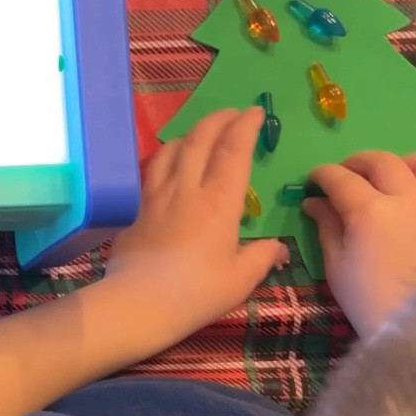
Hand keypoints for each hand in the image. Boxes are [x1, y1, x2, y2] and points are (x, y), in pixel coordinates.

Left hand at [107, 108, 286, 345]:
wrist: (138, 304)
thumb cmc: (196, 294)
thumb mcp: (240, 280)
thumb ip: (262, 257)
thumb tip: (279, 248)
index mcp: (219, 202)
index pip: (234, 150)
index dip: (245, 126)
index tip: (254, 112)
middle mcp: (186, 189)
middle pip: (200, 139)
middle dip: (218, 119)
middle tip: (231, 114)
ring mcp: (156, 195)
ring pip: (171, 148)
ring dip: (190, 134)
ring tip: (201, 135)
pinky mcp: (135, 207)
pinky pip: (151, 169)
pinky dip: (164, 156)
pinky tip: (166, 163)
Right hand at [303, 151, 415, 337]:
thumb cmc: (371, 303)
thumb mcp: (338, 268)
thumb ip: (327, 227)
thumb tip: (315, 202)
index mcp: (370, 212)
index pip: (340, 179)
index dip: (322, 175)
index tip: (313, 180)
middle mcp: (408, 198)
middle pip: (381, 161)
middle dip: (357, 162)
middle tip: (345, 174)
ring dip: (402, 162)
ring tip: (391, 177)